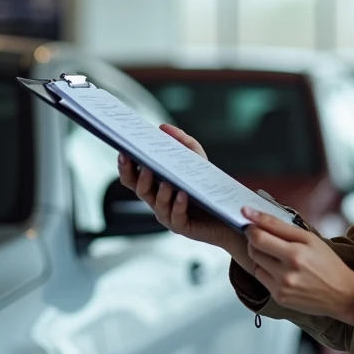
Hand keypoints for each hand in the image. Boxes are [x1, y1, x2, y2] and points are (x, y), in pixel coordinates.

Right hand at [117, 125, 247, 261]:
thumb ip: (182, 142)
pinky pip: (176, 216)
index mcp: (155, 185)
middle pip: (138, 189)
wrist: (228, 213)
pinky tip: (182, 195)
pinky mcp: (182, 226)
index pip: (133, 176)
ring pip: (157, 203)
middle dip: (136, 176)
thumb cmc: (207, 186)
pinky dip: (178, 205)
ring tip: (167, 181)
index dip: (126, 165)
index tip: (124, 151)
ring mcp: (168, 215)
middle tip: (141, 163)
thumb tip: (163, 127)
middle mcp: (157, 200)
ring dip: (160, 191)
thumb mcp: (196, 159)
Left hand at [242, 207, 353, 323]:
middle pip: (254, 250)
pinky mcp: (280, 298)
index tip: (246, 217)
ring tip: (277, 254)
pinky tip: (281, 270)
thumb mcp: (310, 239)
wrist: (342, 294)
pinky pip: (261, 278)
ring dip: (260, 255)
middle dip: (254, 239)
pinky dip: (266, 271)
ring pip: (255, 264)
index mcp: (295, 254)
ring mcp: (282, 287)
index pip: (260, 237)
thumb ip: (281, 227)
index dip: (250, 226)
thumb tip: (254, 215)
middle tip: (264, 235)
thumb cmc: (328, 263)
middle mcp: (286, 272)